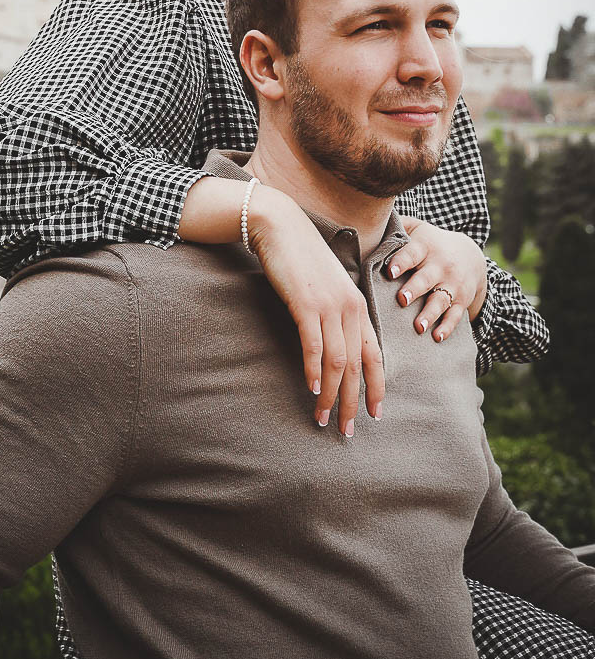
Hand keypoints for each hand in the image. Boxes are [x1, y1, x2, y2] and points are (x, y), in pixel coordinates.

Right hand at [248, 187, 383, 434]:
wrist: (281, 227)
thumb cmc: (302, 258)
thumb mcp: (327, 286)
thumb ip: (336, 312)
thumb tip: (336, 344)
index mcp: (358, 305)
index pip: (375, 355)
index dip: (377, 387)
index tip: (375, 414)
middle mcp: (350, 308)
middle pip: (358, 366)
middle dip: (354, 402)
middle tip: (347, 431)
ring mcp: (329, 306)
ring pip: (338, 362)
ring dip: (332, 396)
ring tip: (323, 419)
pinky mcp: (306, 304)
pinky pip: (314, 346)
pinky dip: (314, 371)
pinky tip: (312, 390)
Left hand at [387, 218, 487, 341]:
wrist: (470, 255)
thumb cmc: (432, 243)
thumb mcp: (418, 229)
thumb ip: (398, 226)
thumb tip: (368, 221)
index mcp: (426, 247)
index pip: (412, 253)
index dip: (401, 262)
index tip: (390, 271)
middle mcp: (440, 265)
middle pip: (426, 278)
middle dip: (415, 289)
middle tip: (402, 299)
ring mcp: (453, 284)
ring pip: (441, 300)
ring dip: (430, 314)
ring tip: (418, 326)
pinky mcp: (462, 300)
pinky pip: (455, 315)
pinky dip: (447, 327)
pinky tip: (437, 337)